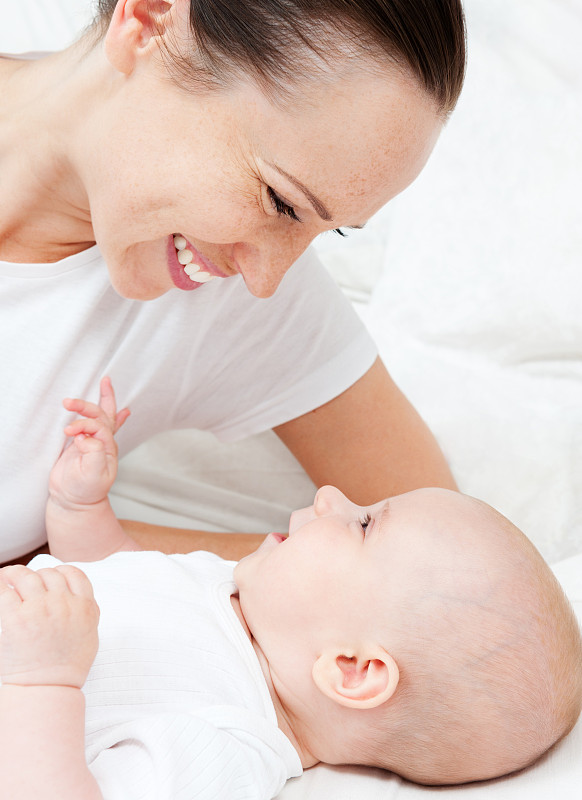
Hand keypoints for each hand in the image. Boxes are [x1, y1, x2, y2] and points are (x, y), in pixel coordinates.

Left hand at [0, 565, 99, 687]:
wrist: (48, 689)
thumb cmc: (67, 668)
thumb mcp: (90, 636)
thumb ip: (88, 613)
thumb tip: (78, 598)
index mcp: (84, 607)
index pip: (73, 574)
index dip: (59, 572)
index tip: (49, 577)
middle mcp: (63, 604)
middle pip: (48, 574)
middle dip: (35, 576)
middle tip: (23, 581)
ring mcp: (39, 609)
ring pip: (26, 576)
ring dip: (14, 575)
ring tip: (7, 578)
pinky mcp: (15, 619)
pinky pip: (4, 591)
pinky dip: (0, 584)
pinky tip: (0, 585)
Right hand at [49, 377, 129, 507]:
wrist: (74, 502)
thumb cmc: (86, 490)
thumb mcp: (93, 473)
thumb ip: (93, 453)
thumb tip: (84, 437)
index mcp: (108, 447)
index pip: (98, 427)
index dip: (84, 425)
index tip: (69, 432)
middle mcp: (102, 442)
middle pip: (100, 415)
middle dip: (84, 406)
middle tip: (68, 402)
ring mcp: (92, 443)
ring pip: (97, 417)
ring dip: (87, 405)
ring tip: (71, 400)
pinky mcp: (79, 446)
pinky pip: (92, 427)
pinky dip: (104, 417)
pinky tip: (124, 411)